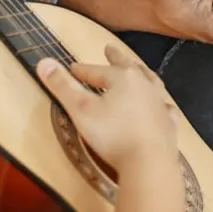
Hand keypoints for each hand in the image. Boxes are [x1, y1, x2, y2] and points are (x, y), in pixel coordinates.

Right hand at [36, 45, 177, 170]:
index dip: (81, 70)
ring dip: (142, 73)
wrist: (150, 163)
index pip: (95, 71)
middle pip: (127, 67)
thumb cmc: (113, 135)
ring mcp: (159, 103)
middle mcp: (143, 85)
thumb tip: (43, 61)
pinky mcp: (169, 123)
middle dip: (116, 58)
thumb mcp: (80, 109)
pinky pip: (166, 107)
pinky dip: (161, 103)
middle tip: (109, 48)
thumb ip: (62, 86)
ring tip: (138, 67)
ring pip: (150, 81)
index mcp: (122, 78)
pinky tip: (162, 104)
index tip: (71, 68)